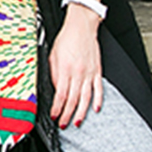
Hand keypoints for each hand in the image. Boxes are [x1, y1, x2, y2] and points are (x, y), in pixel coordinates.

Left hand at [49, 0, 103, 128]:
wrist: (81, 27)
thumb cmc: (66, 39)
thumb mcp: (53, 55)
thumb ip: (54, 74)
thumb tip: (55, 88)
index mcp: (65, 70)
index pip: (60, 95)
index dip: (57, 108)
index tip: (54, 116)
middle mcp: (78, 73)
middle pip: (72, 100)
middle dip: (67, 114)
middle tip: (63, 124)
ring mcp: (89, 73)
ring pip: (86, 98)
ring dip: (81, 112)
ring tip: (77, 122)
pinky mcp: (97, 71)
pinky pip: (99, 89)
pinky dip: (98, 100)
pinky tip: (96, 109)